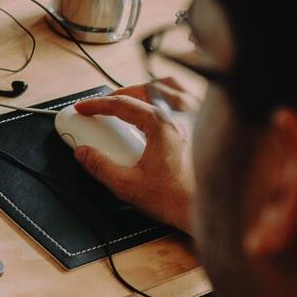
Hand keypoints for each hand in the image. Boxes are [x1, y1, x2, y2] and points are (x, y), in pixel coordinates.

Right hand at [71, 79, 196, 232]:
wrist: (212, 210)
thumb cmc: (179, 199)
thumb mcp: (128, 185)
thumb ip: (100, 167)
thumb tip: (84, 154)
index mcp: (162, 123)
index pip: (122, 104)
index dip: (97, 104)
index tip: (84, 108)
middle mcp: (182, 113)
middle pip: (144, 89)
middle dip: (120, 94)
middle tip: (105, 106)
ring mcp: (198, 117)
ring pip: (170, 87)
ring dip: (148, 89)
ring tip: (134, 100)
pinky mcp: (207, 128)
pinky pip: (188, 98)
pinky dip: (171, 96)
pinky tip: (165, 110)